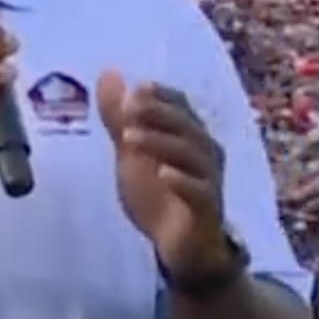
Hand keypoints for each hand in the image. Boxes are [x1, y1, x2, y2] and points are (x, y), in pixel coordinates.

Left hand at [95, 72, 227, 273]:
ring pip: (192, 156)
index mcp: (189, 135)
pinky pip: (200, 193)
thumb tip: (108, 72)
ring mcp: (210, 181)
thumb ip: (120, 117)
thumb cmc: (159, 194)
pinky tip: (163, 174)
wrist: (180, 246)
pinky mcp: (208, 211)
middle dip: (158, 113)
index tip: (135, 89)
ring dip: (161, 142)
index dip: (160, 95)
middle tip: (128, 108)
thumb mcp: (131, 153)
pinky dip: (183, 182)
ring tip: (129, 139)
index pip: (181, 105)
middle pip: (187, 126)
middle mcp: (206, 153)